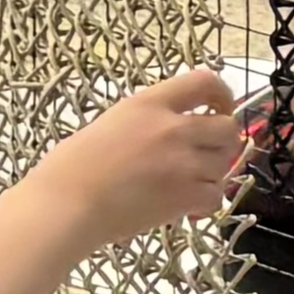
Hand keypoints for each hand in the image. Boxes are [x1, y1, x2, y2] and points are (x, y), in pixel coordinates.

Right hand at [30, 69, 242, 252]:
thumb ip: (143, 124)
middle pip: (227, 126)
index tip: (219, 110)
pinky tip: (188, 211)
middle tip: (208, 157)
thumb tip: (160, 136)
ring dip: (212, 177)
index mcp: (148, 103)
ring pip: (224, 165)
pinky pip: (216, 197)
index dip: (222, 95)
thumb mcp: (109, 125)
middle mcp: (172, 127)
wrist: (66, 204)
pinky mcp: (185, 194)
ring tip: (189, 188)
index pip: (204, 81)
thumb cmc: (70, 168)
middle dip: (224, 143)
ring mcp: (182, 161)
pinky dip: (206, 206)